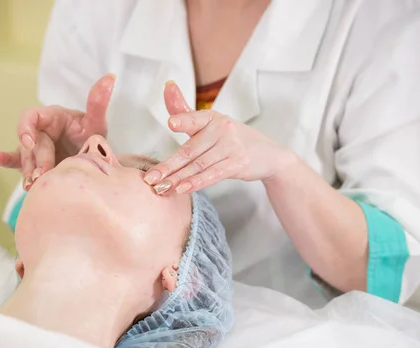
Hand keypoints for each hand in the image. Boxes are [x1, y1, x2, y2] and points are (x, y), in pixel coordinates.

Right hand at [0, 73, 115, 189]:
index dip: (27, 127)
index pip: (32, 116)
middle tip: (43, 175)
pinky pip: (16, 160)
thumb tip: (111, 77)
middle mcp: (41, 130)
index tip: (29, 141)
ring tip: (32, 184)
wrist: (93, 158)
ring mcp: (35, 147)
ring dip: (27, 170)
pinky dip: (6, 159)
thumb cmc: (92, 136)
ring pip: (25, 156)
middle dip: (36, 159)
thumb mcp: (96, 123)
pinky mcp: (33, 162)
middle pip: (30, 143)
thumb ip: (98, 103)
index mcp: (52, 117)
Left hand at [143, 82, 285, 194]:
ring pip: (199, 165)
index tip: (171, 123)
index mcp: (212, 117)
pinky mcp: (237, 164)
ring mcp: (231, 147)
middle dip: (168, 166)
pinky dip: (197, 183)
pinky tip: (183, 189)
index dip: (184, 120)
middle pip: (190, 150)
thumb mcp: (211, 123)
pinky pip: (213, 175)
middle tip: (151, 178)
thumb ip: (186, 111)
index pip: (194, 119)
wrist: (268, 155)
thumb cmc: (232, 138)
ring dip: (178, 178)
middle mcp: (222, 129)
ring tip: (161, 188)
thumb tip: (167, 86)